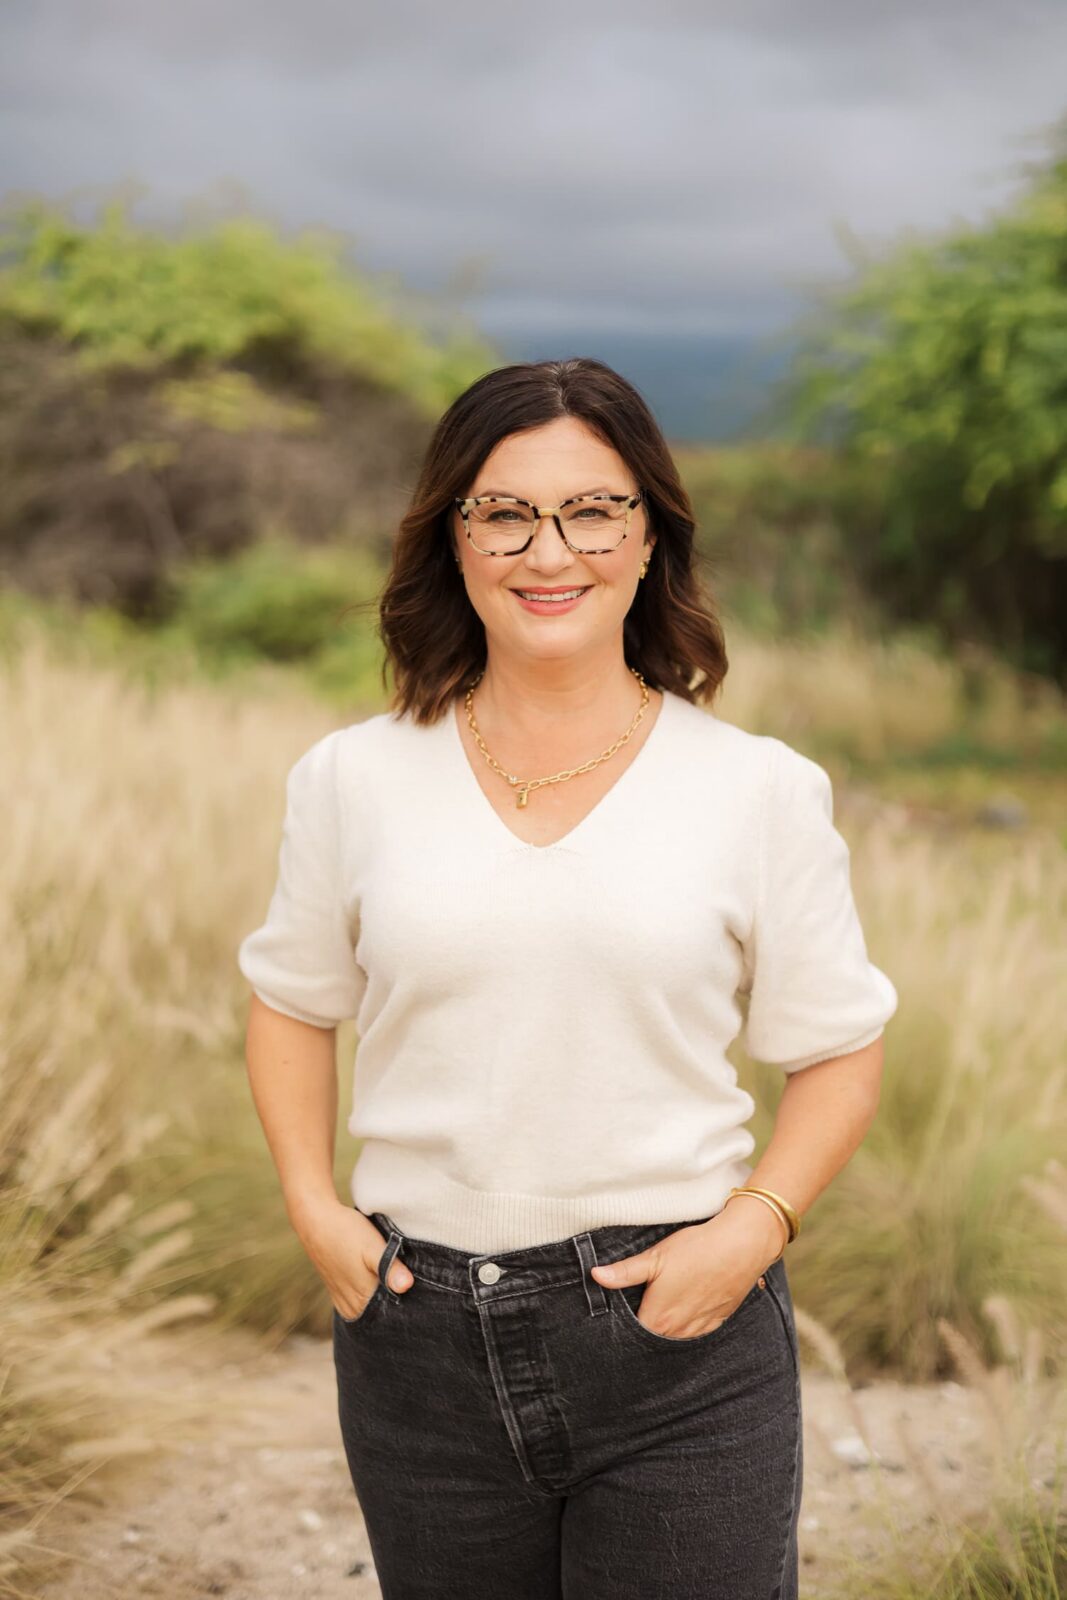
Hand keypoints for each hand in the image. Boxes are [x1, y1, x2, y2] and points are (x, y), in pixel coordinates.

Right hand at [293, 1200, 413, 1320]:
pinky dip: (370, 1293)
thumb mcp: (373, 1247)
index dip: (408, 1302)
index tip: (416, 1287)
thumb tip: (406, 1286)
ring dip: (382, 1295)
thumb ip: (390, 1269)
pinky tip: (375, 1277)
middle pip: (382, 1313)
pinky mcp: (338, 1293)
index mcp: (362, 1301)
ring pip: (371, 1307)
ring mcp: (343, 1302)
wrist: (316, 1220)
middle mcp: (351, 1308)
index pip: (393, 1315)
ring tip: (390, 1275)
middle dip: (396, 1299)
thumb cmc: (347, 1233)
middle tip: (405, 1278)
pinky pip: (360, 1302)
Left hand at [589, 1203, 783, 1338]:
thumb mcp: (655, 1257)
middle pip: (654, 1340)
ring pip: (675, 1340)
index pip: (633, 1334)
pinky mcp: (717, 1322)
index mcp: (658, 1318)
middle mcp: (678, 1332)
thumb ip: (624, 1272)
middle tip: (641, 1311)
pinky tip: (685, 1312)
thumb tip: (596, 1276)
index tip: (617, 1318)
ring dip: (667, 1331)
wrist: (741, 1246)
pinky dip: (687, 1328)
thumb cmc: (696, 1249)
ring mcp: (699, 1329)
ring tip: (662, 1312)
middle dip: (645, 1331)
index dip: (624, 1327)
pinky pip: (696, 1334)